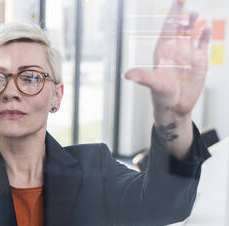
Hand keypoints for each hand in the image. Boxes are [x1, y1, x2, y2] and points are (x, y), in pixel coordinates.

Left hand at [124, 0, 210, 116]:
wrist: (175, 107)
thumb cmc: (161, 95)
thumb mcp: (152, 84)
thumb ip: (142, 77)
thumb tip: (127, 74)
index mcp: (163, 50)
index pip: (167, 28)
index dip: (171, 15)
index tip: (177, 2)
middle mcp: (175, 49)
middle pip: (178, 26)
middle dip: (180, 13)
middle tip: (182, 0)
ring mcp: (187, 53)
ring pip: (190, 32)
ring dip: (192, 22)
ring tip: (194, 13)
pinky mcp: (199, 61)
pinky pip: (203, 43)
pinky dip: (205, 35)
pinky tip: (207, 27)